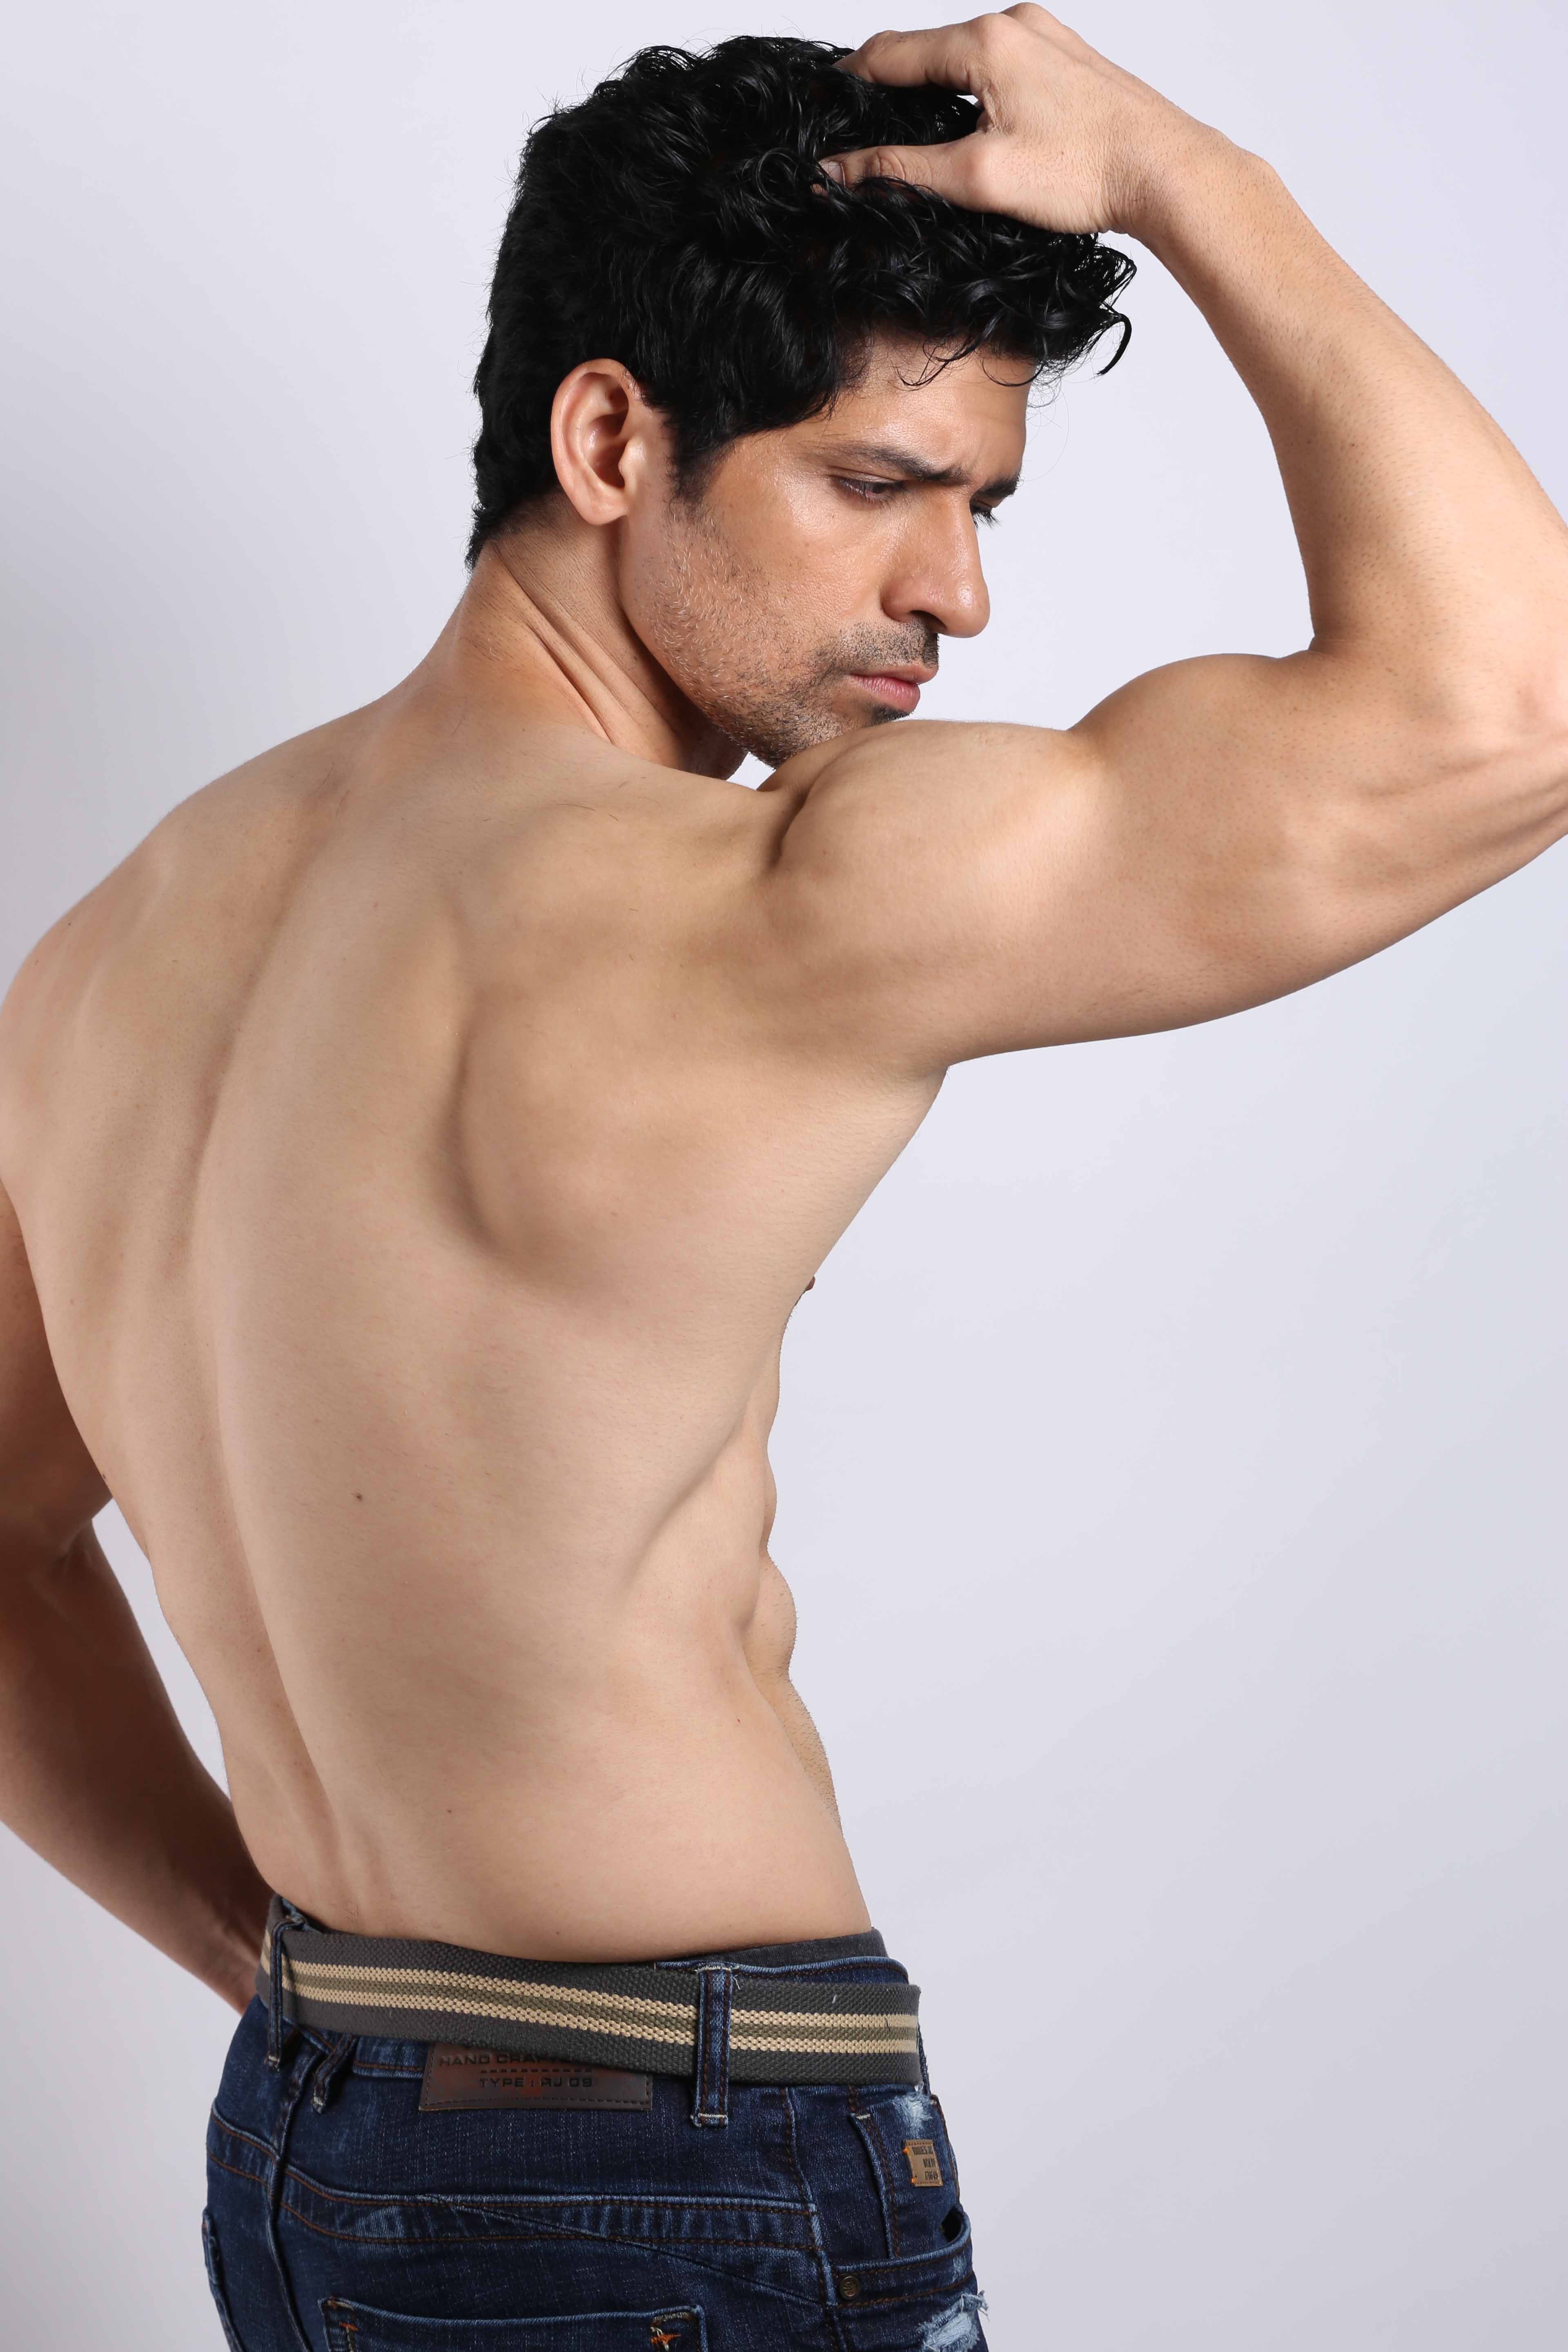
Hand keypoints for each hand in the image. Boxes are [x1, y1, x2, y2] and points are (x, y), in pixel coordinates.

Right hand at [822, 6, 1212, 238]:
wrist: (1168, 172)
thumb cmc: (1088, 172)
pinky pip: (999, 68)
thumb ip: (902, 172)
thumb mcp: (979, 178)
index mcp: (986, 41)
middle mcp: (1014, 24)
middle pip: (926, 53)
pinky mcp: (1064, 60)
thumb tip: (840, 172)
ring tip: (914, 139)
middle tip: (862, 134)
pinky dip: (972, 95)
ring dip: (934, 94)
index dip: (848, 84)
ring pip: (963, 60)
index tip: (823, 108)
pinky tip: (973, 130)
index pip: (890, 54)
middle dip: (891, 91)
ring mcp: (1043, 37)